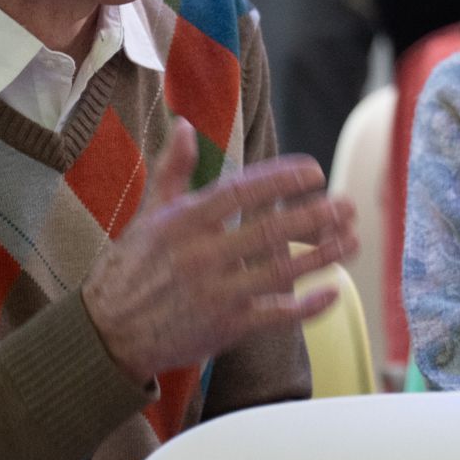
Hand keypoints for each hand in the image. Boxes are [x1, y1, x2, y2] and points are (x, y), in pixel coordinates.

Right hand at [81, 121, 356, 381]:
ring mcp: (215, 294)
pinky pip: (275, 316)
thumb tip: (184, 124)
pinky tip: (334, 291)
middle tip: (348, 204)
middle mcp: (201, 255)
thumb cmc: (129, 268)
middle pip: (270, 230)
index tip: (314, 171)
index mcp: (183, 222)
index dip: (282, 178)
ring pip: (281, 272)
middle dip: (315, 215)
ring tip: (353, 240)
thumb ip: (172, 170)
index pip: (242, 192)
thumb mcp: (147, 215)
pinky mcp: (225, 328)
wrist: (106, 334)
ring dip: (323, 256)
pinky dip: (307, 306)